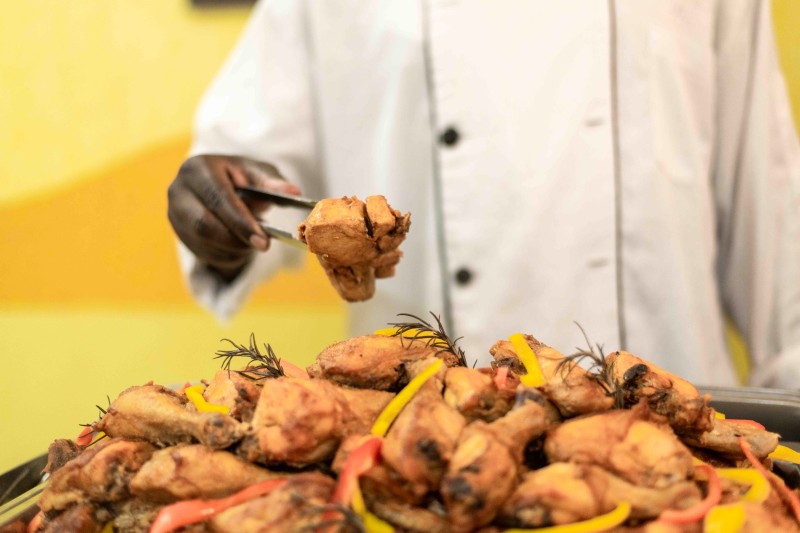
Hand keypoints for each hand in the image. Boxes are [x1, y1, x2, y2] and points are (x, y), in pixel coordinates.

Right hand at [167, 155, 300, 280]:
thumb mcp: (258, 174)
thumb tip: (293, 191)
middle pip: (203, 225)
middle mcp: (178, 189)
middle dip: (236, 240)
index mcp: (198, 168)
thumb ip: (273, 183)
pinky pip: (202, 254)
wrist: (217, 183)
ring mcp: (174, 212)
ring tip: (253, 241)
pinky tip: (240, 247)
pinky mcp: (177, 231)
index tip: (263, 242)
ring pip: (203, 243)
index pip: (218, 199)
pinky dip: (226, 256)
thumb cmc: (241, 178)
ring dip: (233, 250)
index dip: (241, 223)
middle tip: (263, 246)